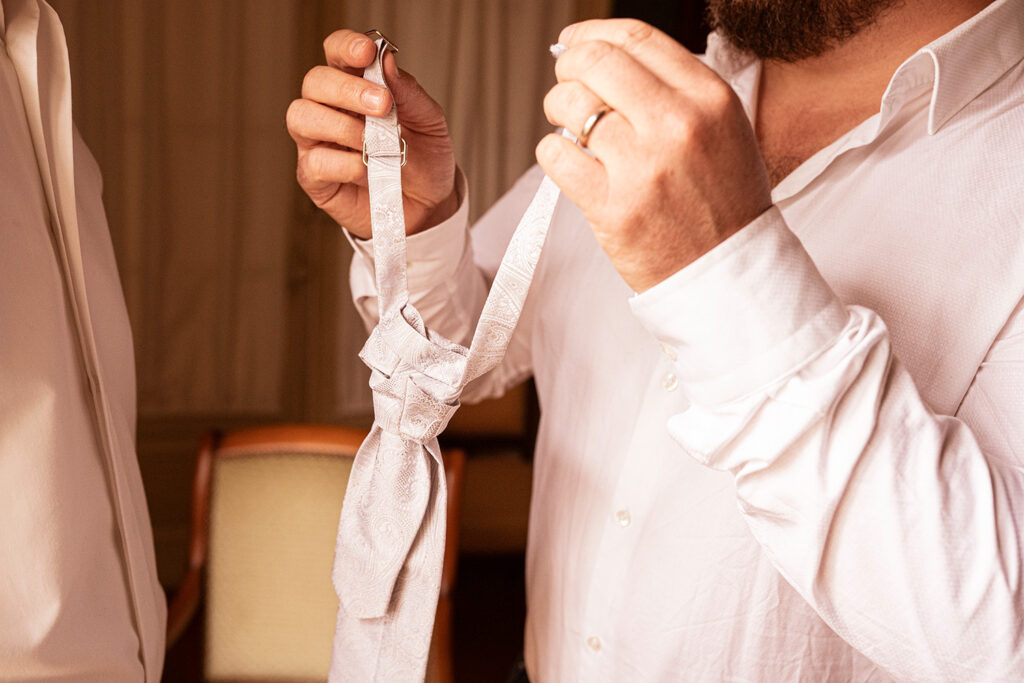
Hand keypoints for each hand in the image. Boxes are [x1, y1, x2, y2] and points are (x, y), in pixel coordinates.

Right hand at [287, 29, 457, 237]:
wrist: (428, 205)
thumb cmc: (424, 159)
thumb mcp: (429, 122)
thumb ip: (408, 93)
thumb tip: (387, 61)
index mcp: (357, 86)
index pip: (336, 53)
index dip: (345, 47)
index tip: (367, 54)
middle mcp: (330, 109)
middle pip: (315, 81)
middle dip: (347, 90)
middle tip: (382, 106)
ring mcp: (318, 142)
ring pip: (301, 116)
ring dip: (342, 126)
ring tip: (374, 144)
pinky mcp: (315, 177)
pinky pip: (313, 162)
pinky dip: (343, 164)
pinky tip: (366, 170)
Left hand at [537, 20, 771, 291]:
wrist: (728, 272)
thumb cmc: (722, 202)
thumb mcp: (722, 129)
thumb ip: (674, 89)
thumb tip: (606, 56)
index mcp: (710, 99)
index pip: (637, 38)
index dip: (593, 33)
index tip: (575, 42)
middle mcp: (678, 126)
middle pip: (596, 63)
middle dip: (569, 68)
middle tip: (567, 84)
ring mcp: (643, 168)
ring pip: (570, 107)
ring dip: (558, 110)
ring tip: (571, 128)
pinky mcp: (613, 208)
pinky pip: (557, 157)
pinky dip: (554, 154)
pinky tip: (572, 163)